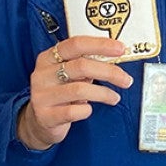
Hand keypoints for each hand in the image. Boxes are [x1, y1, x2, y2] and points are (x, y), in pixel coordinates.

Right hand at [17, 36, 132, 149]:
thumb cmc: (61, 92)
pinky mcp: (45, 115)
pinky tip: (89, 109)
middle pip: (81, 66)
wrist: (40, 121)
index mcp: (49, 57)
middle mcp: (42, 74)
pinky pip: (73, 111)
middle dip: (109, 72)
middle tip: (126, 79)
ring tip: (114, 97)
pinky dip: (86, 110)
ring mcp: (41, 95)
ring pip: (79, 89)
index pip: (76, 44)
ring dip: (103, 93)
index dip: (100, 45)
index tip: (120, 48)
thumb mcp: (70, 73)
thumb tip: (116, 56)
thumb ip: (87, 63)